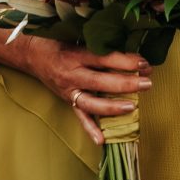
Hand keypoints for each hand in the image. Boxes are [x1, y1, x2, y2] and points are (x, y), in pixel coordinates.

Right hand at [12, 39, 151, 146]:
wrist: (31, 55)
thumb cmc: (59, 43)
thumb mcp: (78, 39)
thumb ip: (100, 45)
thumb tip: (129, 52)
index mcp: (75, 55)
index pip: (104, 59)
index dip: (126, 61)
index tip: (144, 62)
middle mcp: (71, 74)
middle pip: (100, 82)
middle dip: (126, 83)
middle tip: (147, 83)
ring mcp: (68, 91)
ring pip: (91, 103)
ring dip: (113, 107)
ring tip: (133, 108)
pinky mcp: (67, 101)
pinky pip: (80, 117)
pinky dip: (90, 129)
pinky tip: (102, 140)